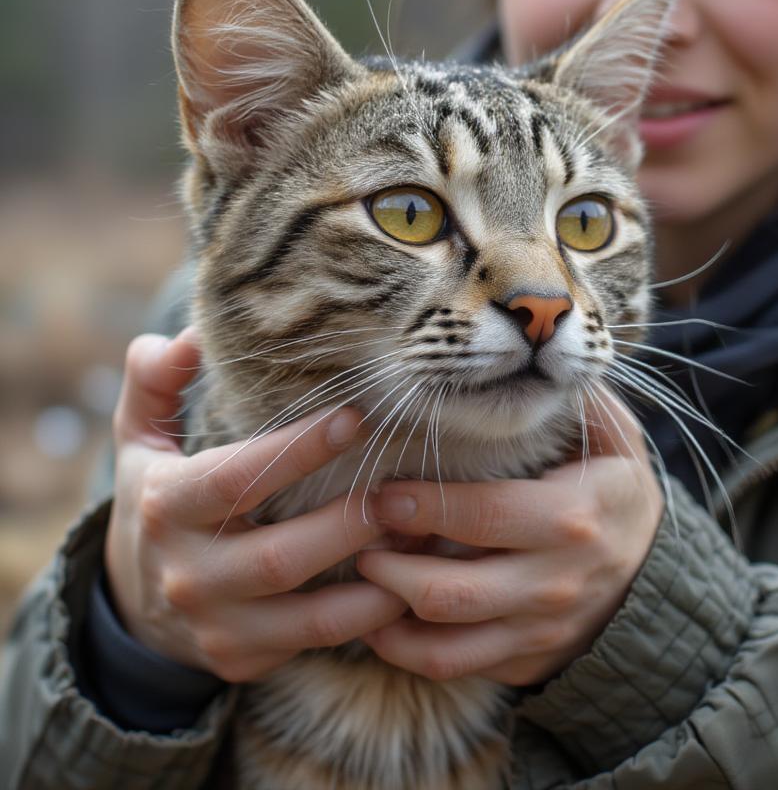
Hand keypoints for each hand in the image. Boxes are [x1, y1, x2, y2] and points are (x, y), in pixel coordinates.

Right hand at [104, 328, 406, 681]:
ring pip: (313, 616)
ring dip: (379, 577)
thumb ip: (155, 380)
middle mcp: (189, 574)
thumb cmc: (159, 498)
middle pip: (283, 556)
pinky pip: (320, 642)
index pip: (237, 477)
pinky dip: (371, 615)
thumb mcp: (140, 438)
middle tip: (407, 484)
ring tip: (424, 533)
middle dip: (353, 521)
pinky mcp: (245, 661)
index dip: (298, 450)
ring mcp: (218, 627)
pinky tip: (410, 577)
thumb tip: (187, 334)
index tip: (355, 418)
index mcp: (166, 506)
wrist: (134, 601)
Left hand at [357, 396, 662, 685]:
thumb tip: (541, 355)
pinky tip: (379, 621)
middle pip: (448, 591)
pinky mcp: (525, 662)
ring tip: (361, 578)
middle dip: (387, 568)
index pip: (479, 516)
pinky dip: (406, 650)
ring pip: (443, 643)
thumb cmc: (619, 495)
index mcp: (571, 519)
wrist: (657, 579)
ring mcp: (539, 632)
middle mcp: (553, 584)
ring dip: (386, 615)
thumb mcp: (617, 440)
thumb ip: (580, 400)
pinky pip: (454, 667)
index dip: (420, 505)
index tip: (382, 492)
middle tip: (358, 538)